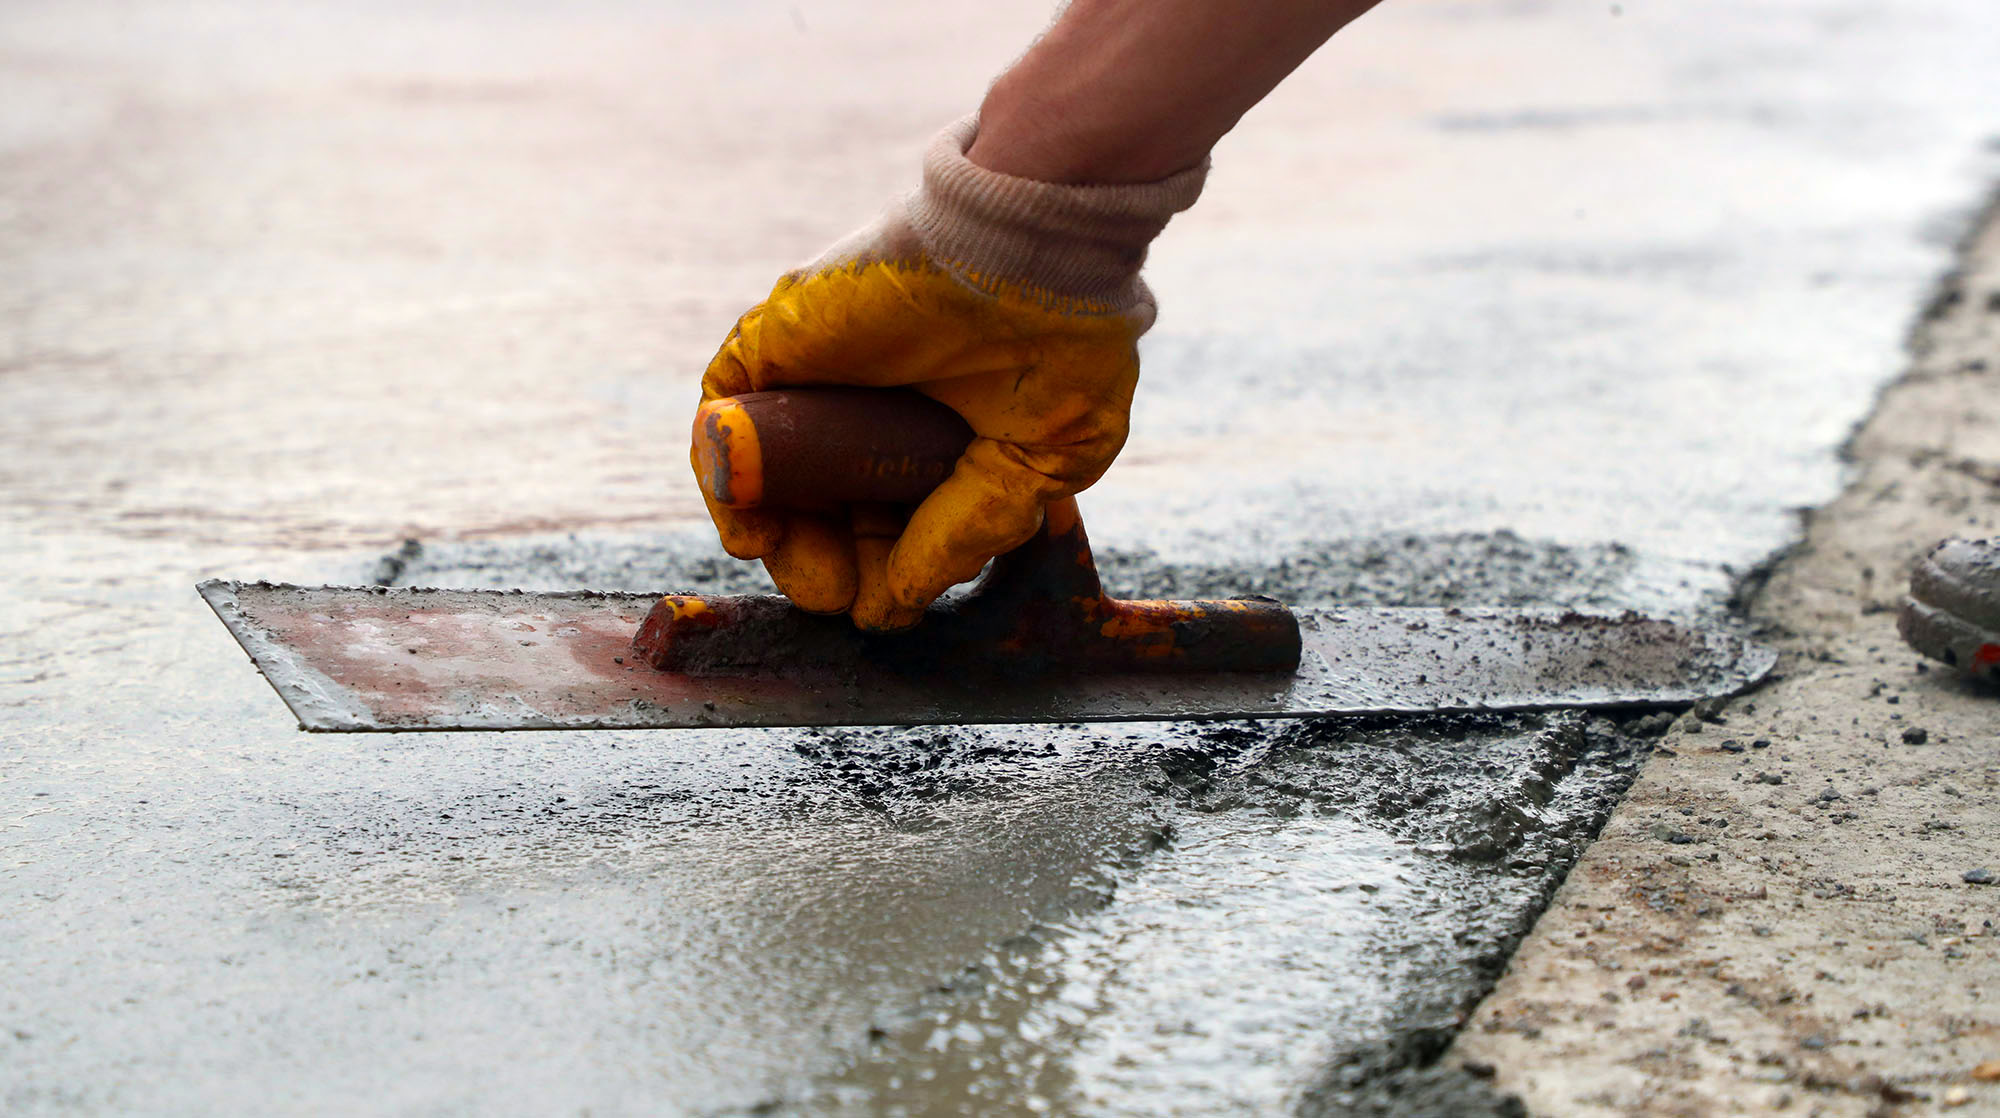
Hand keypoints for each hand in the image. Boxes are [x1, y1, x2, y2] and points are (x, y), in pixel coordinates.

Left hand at [694, 117, 1203, 629]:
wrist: (1036, 245)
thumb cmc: (1066, 339)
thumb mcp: (1040, 462)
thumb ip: (967, 532)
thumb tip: (896, 605)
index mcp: (936, 438)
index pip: (884, 521)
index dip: (879, 571)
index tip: (885, 602)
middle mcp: (871, 409)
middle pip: (817, 509)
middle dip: (820, 564)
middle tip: (836, 593)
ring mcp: (820, 376)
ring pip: (767, 475)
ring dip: (770, 536)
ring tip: (799, 567)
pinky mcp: (778, 343)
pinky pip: (724, 420)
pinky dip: (727, 478)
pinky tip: (754, 526)